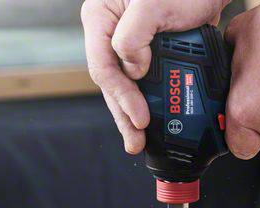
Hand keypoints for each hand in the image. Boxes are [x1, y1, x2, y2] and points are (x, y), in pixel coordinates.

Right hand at [82, 0, 228, 153]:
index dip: (122, 98)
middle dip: (124, 116)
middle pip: (112, 84)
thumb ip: (134, 36)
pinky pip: (145, 84)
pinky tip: (157, 120)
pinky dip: (151, 102)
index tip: (141, 118)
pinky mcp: (150, 54)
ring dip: (134, 115)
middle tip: (136, 142)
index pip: (103, 68)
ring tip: (142, 141)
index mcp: (101, 19)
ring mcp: (129, 45)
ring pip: (127, 87)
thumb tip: (133, 71)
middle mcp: (110, 34)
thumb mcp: (153, 4)